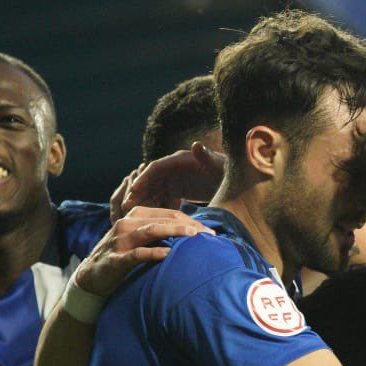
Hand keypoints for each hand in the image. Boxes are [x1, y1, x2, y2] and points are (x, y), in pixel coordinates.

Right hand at [72, 207, 206, 296]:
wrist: (92, 278)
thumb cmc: (123, 257)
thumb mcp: (140, 241)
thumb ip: (160, 234)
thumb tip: (192, 236)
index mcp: (135, 216)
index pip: (169, 213)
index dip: (191, 220)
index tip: (210, 232)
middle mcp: (127, 224)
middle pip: (163, 219)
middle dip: (188, 225)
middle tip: (209, 235)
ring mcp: (120, 240)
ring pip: (151, 230)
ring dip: (174, 232)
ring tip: (193, 237)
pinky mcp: (116, 259)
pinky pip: (137, 253)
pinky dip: (154, 253)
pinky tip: (169, 254)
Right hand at [112, 144, 226, 221]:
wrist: (238, 181)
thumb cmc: (228, 171)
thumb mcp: (218, 166)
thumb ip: (206, 157)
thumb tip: (197, 145)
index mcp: (180, 160)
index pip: (156, 167)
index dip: (144, 178)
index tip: (133, 189)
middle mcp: (175, 168)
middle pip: (152, 180)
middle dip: (139, 193)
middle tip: (127, 207)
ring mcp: (176, 179)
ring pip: (155, 191)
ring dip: (145, 202)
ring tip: (134, 215)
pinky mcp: (179, 190)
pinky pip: (163, 198)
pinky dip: (156, 207)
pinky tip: (151, 220)